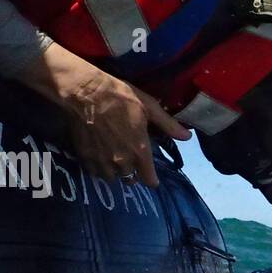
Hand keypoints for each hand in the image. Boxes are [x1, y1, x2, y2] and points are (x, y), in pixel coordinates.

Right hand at [16, 42, 191, 186]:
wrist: (84, 92)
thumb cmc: (119, 96)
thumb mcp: (148, 106)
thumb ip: (168, 125)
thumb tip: (187, 137)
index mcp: (140, 150)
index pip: (149, 180)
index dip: (152, 180)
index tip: (152, 178)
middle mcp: (122, 161)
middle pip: (130, 179)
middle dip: (133, 173)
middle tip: (132, 162)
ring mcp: (102, 161)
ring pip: (112, 178)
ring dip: (115, 172)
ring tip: (115, 162)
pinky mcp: (85, 158)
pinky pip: (95, 173)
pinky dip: (98, 169)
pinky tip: (100, 159)